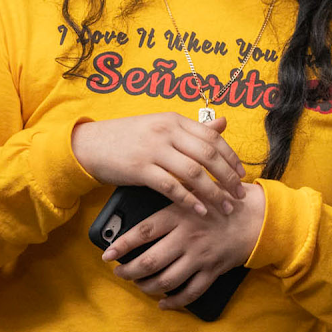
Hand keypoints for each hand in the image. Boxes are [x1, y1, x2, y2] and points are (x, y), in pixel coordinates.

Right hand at [71, 112, 246, 216]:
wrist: (89, 145)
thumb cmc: (128, 137)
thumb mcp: (161, 126)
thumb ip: (192, 129)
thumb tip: (223, 123)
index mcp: (174, 120)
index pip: (212, 138)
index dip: (231, 157)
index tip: (242, 174)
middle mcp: (167, 132)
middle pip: (208, 155)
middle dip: (228, 177)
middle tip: (240, 195)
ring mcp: (153, 149)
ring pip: (194, 172)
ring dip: (214, 192)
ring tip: (225, 207)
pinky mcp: (140, 168)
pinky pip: (171, 186)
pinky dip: (189, 200)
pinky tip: (200, 210)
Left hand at [100, 183, 264, 309]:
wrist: (258, 217)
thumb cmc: (223, 201)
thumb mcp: (196, 191)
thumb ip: (173, 194)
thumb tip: (146, 200)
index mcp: (179, 215)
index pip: (143, 232)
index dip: (122, 245)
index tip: (107, 255)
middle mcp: (187, 238)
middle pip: (150, 262)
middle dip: (129, 272)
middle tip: (120, 273)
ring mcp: (200, 256)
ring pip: (166, 280)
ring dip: (147, 287)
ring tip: (138, 285)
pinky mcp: (212, 270)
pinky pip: (190, 292)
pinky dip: (174, 301)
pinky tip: (163, 302)